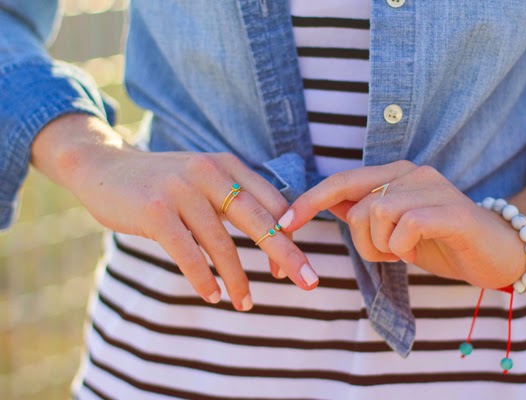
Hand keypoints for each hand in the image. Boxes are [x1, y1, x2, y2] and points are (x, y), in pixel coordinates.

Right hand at [31, 115, 318, 310]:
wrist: (103, 168)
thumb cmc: (161, 183)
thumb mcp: (202, 180)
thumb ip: (233, 200)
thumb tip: (275, 236)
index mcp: (227, 165)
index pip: (272, 202)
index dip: (288, 236)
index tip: (294, 267)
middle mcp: (209, 173)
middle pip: (261, 219)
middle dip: (288, 254)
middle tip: (310, 282)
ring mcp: (181, 190)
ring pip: (222, 243)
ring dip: (238, 278)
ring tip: (245, 304)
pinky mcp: (156, 210)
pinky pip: (188, 253)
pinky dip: (203, 278)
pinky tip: (212, 295)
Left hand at [278, 160, 525, 288]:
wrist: (497, 253)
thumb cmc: (440, 241)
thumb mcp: (392, 229)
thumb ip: (362, 211)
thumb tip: (327, 204)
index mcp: (393, 174)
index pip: (340, 182)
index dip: (308, 202)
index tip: (283, 226)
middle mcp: (411, 172)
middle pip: (357, 206)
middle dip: (362, 242)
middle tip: (387, 254)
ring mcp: (433, 187)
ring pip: (377, 215)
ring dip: (384, 247)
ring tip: (408, 251)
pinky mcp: (452, 210)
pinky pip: (405, 227)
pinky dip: (404, 248)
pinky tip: (420, 250)